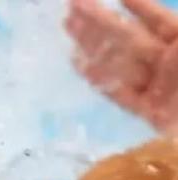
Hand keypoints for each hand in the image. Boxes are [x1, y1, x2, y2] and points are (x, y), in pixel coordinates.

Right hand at [66, 0, 177, 135]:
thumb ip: (169, 31)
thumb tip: (171, 36)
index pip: (160, 21)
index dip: (139, 6)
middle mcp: (173, 66)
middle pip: (133, 40)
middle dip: (102, 22)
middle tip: (72, 5)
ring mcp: (161, 90)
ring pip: (122, 63)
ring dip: (94, 44)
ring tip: (68, 25)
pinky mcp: (152, 114)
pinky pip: (122, 94)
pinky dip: (100, 78)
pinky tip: (79, 63)